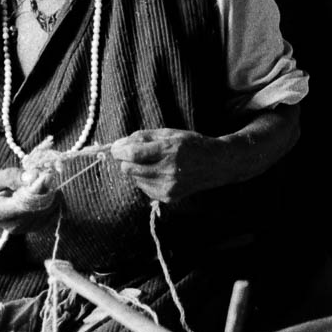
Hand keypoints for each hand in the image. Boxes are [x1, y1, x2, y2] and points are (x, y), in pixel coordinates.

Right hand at [0, 165, 56, 232]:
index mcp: (0, 213)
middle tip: (48, 174)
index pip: (25, 204)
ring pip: (49, 211)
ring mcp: (25, 229)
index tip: (47, 174)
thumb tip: (33, 176)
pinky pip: (52, 215)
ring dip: (52, 195)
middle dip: (47, 190)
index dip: (39, 189)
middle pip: (39, 208)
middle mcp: (14, 225)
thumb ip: (12, 177)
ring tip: (45, 182)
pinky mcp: (35, 228)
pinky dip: (54, 201)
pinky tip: (48, 191)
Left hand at [109, 128, 226, 203]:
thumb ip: (144, 137)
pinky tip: (159, 173)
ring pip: (135, 179)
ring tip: (153, 163)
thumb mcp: (170, 133)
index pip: (133, 154)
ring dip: (137, 170)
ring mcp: (168, 187)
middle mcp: (168, 171)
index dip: (119, 150)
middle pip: (129, 169)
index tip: (115, 148)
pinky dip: (145, 180)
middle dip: (125, 161)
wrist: (216, 164)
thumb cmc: (191, 144)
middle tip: (131, 154)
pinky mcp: (168, 197)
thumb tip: (119, 144)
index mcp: (169, 150)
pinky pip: (144, 188)